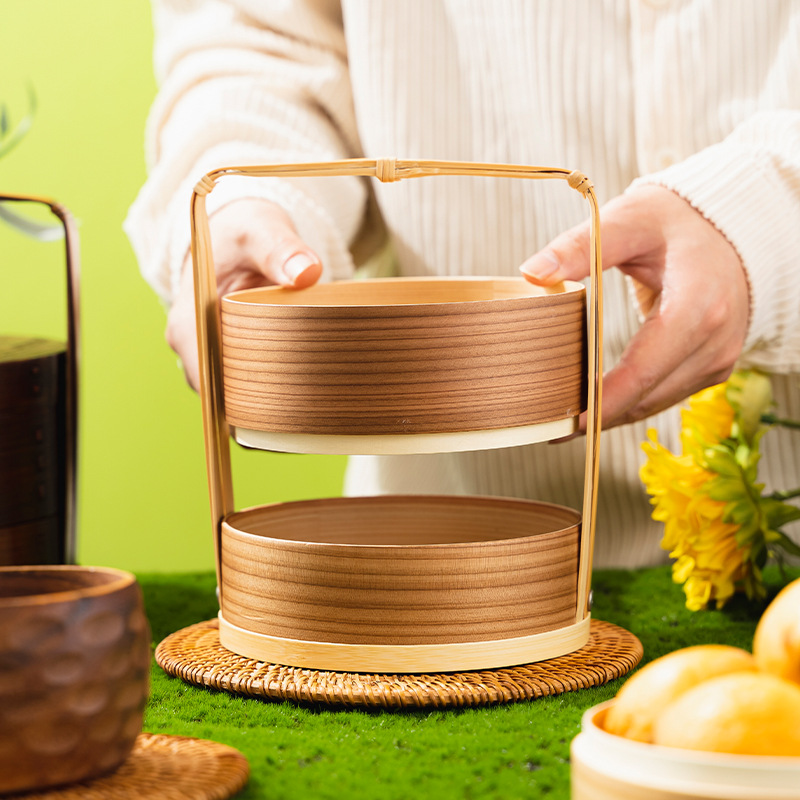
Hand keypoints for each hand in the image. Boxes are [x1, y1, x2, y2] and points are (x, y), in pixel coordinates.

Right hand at [166, 198, 321, 389]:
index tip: (279, 398)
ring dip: (270, 405)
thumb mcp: (261, 231)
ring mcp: (212, 358)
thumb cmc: (245, 234)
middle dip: (261, 404)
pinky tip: (306, 397)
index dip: (236, 393)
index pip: (203, 374)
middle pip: (222, 395)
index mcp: (186, 322)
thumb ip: (281, 249)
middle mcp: (194, 348)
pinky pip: (249, 392)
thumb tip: (307, 272)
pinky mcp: (232, 362)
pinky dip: (275, 396)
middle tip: (309, 401)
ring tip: (312, 402)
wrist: (243, 240)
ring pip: (237, 399)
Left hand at [520, 185, 749, 427]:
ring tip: (560, 420)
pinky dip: (627, 402)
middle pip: (646, 396)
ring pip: (653, 404)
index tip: (565, 421)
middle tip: (547, 425)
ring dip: (608, 415)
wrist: (730, 230)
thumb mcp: (628, 220)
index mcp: (700, 306)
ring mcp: (718, 360)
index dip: (602, 401)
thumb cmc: (676, 222)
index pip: (644, 369)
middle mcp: (716, 341)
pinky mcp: (711, 368)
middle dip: (596, 416)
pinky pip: (662, 395)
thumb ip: (580, 246)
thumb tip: (532, 273)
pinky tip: (591, 404)